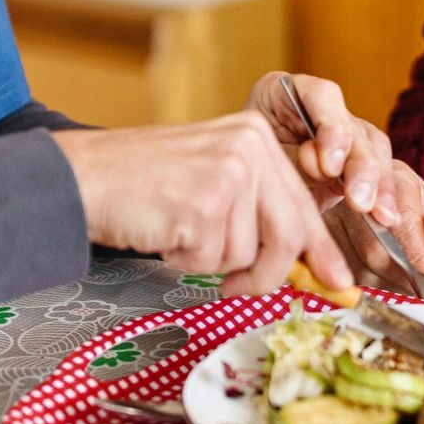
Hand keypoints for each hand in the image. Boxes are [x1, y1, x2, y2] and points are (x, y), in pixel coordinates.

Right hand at [52, 117, 351, 296]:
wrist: (83, 177)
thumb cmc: (145, 184)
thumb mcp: (214, 179)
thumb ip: (259, 210)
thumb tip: (307, 265)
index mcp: (257, 136)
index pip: (303, 204)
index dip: (320, 251)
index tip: (341, 282)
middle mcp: (250, 147)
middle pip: (288, 236)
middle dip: (267, 274)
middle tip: (236, 288)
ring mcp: (228, 174)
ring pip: (248, 254)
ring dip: (210, 260)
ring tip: (178, 228)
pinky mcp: (204, 204)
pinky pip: (212, 261)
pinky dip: (186, 261)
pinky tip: (164, 231)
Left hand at [246, 72, 398, 225]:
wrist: (238, 193)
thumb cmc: (240, 172)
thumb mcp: (259, 163)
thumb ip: (292, 161)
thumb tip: (328, 169)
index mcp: (287, 92)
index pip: (322, 97)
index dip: (333, 129)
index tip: (330, 166)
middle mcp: (322, 109)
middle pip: (354, 127)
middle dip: (361, 166)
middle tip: (361, 200)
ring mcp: (343, 134)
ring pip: (373, 150)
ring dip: (379, 185)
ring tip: (382, 215)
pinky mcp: (354, 163)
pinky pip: (377, 175)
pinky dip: (382, 199)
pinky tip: (387, 219)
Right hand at [325, 160, 423, 289]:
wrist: (391, 211)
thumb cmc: (421, 215)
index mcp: (394, 181)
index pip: (401, 222)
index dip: (418, 255)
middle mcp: (357, 198)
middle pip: (374, 251)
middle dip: (405, 280)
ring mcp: (332, 221)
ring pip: (356, 271)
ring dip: (389, 290)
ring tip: (411, 291)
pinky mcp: (321, 245)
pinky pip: (341, 280)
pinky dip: (368, 293)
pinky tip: (388, 292)